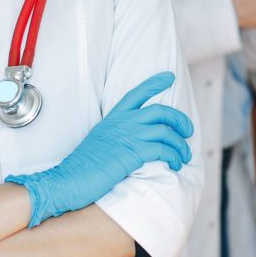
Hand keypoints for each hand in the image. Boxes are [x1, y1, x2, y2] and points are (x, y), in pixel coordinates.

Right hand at [6, 72, 193, 227]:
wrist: (68, 180)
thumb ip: (117, 134)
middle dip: (179, 119)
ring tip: (184, 157)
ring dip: (180, 145)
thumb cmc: (83, 165)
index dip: (154, 83)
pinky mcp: (132, 154)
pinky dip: (173, 156)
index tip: (169, 77)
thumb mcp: (100, 140)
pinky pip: (162, 150)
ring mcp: (128, 137)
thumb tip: (133, 139)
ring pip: (166, 132)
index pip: (136, 93)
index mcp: (114, 118)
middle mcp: (123, 123)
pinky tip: (175, 164)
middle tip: (188, 131)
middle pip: (160, 111)